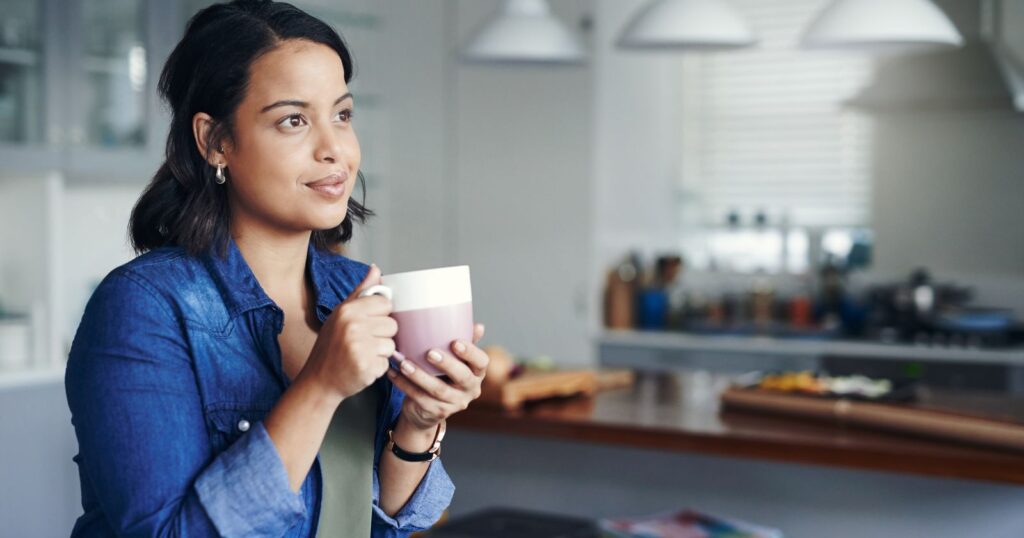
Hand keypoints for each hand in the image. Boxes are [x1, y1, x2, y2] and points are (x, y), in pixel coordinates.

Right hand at [300, 264, 397, 401]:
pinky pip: (387, 363)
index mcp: (348, 310)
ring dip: (381, 353)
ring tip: (362, 355)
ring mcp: (360, 347)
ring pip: (392, 345)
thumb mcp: (341, 315)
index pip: (385, 303)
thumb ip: (361, 292)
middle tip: (363, 343)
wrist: (318, 381)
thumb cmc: (331, 347)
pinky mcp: (366, 367)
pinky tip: (362, 366)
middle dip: (382, 335)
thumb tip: (376, 269)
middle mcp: (353, 326)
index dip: (380, 315)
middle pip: (392, 324)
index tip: (368, 324)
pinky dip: (377, 368)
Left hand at [386, 323, 488, 430]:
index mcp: (477, 373)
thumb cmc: (443, 375)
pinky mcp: (437, 412)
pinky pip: (419, 398)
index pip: (481, 362)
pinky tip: (393, 373)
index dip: (471, 352)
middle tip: (429, 352)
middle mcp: (470, 389)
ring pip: (438, 389)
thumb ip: (464, 342)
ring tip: (404, 363)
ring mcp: (455, 403)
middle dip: (446, 364)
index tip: (455, 342)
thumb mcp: (455, 360)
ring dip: (419, 375)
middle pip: (462, 377)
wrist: (428, 408)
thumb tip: (479, 326)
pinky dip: (404, 384)